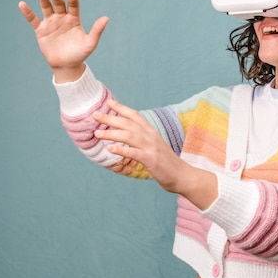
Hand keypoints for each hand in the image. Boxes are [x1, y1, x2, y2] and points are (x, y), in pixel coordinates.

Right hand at [18, 0, 108, 81]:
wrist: (66, 66)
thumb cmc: (80, 54)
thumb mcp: (90, 43)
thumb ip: (97, 30)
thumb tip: (106, 18)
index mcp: (74, 19)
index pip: (74, 7)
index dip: (73, 2)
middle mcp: (62, 18)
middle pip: (59, 4)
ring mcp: (51, 23)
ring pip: (47, 8)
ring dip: (44, 0)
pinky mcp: (41, 30)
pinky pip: (33, 19)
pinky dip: (28, 12)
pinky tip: (22, 4)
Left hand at [93, 100, 217, 209]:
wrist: (182, 175)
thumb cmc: (167, 162)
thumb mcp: (155, 146)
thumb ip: (143, 139)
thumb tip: (129, 135)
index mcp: (151, 132)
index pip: (135, 115)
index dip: (122, 108)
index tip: (109, 102)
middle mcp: (151, 136)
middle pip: (128, 123)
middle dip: (110, 118)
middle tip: (94, 115)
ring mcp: (151, 148)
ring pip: (129, 136)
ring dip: (111, 133)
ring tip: (97, 133)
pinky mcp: (151, 160)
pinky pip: (134, 153)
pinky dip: (121, 150)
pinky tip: (110, 149)